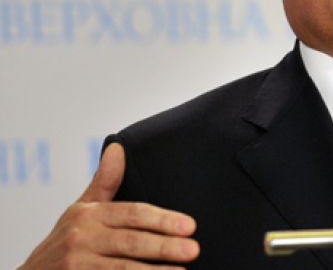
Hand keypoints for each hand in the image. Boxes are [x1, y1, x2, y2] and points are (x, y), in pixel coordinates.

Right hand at [20, 143, 199, 268]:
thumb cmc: (65, 239)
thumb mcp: (81, 208)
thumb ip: (105, 181)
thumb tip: (118, 146)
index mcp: (89, 215)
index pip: (133, 214)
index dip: (162, 220)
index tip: (190, 225)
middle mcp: (81, 239)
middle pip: (131, 242)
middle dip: (164, 246)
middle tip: (193, 249)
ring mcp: (77, 265)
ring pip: (122, 269)